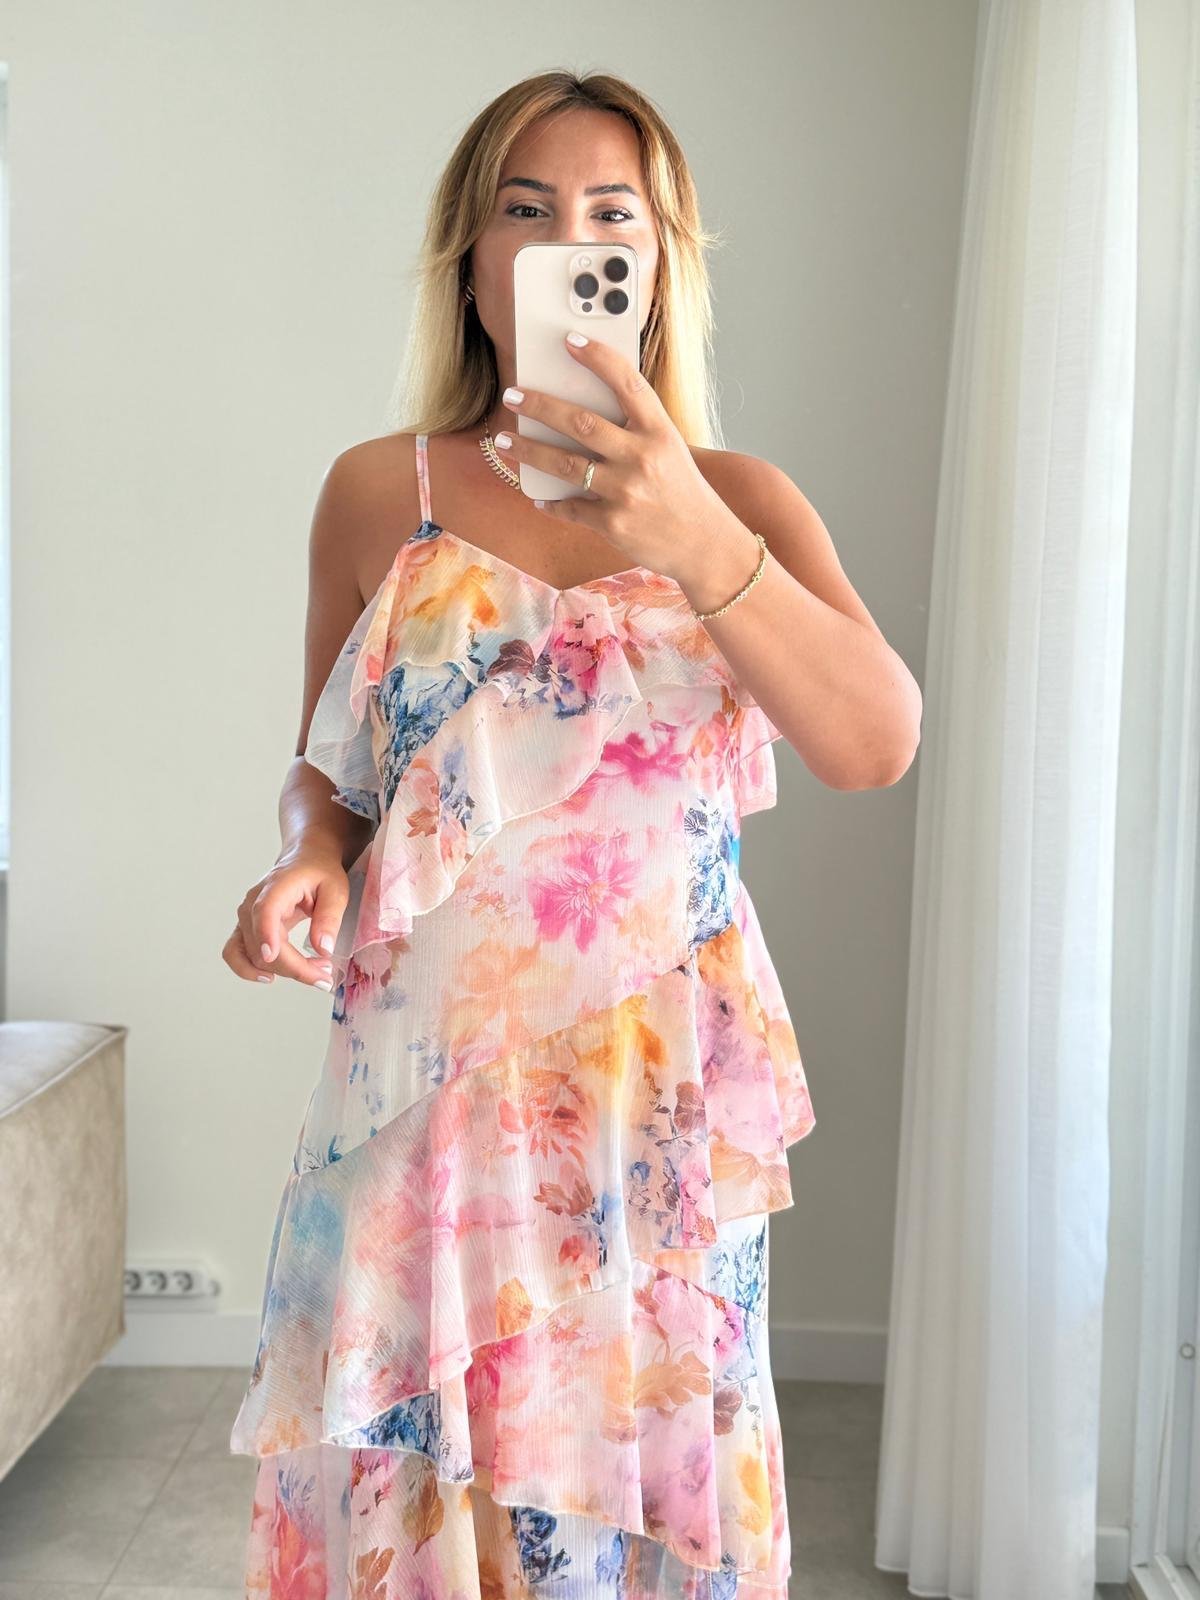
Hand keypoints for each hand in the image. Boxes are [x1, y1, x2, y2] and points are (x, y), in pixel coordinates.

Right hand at [221, 848, 348, 989]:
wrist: (305, 859)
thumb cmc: (320, 872)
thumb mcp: (336, 889)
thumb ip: (330, 917)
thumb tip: (323, 949)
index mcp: (276, 887)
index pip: (264, 912)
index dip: (266, 935)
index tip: (273, 955)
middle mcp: (252, 903)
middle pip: (262, 944)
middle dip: (295, 966)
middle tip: (327, 974)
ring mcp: (245, 917)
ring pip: (250, 955)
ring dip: (279, 971)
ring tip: (310, 974)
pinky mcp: (244, 929)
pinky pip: (235, 954)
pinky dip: (248, 969)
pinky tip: (271, 977)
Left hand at [498, 333, 738, 583]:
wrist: (705, 545)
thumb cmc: (683, 492)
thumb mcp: (669, 451)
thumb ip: (635, 430)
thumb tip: (581, 413)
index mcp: (660, 432)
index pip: (627, 383)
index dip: (598, 358)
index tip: (570, 341)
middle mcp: (642, 457)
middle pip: (581, 423)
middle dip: (539, 406)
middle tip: (512, 396)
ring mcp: (626, 492)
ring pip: (563, 464)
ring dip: (527, 450)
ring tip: (502, 441)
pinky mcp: (613, 523)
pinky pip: (569, 507)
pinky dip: (550, 502)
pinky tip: (539, 497)